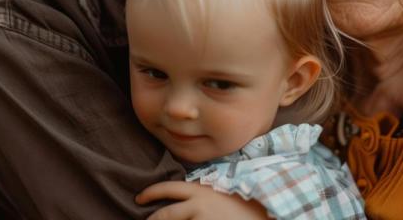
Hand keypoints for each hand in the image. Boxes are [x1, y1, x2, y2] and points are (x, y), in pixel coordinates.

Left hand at [137, 181, 268, 219]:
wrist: (264, 213)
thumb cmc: (244, 202)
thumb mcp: (221, 191)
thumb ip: (202, 191)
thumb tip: (186, 194)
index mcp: (200, 190)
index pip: (168, 188)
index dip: (151, 193)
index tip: (139, 198)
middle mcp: (198, 205)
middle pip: (164, 214)